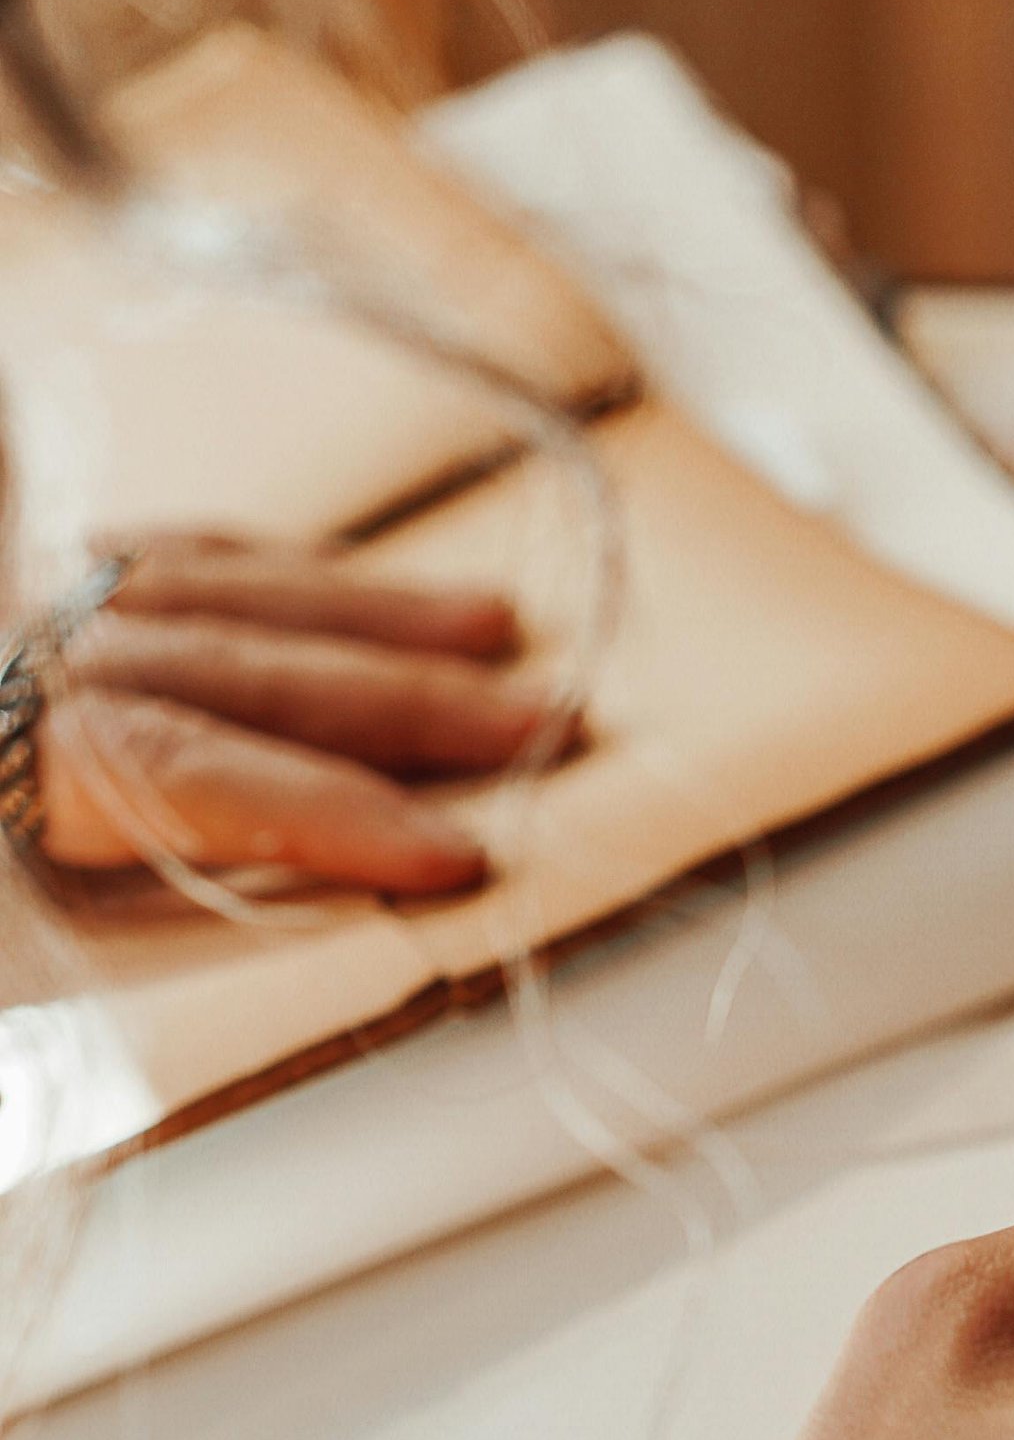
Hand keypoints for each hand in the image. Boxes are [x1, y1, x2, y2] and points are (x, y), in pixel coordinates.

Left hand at [37, 534, 576, 890]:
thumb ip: (125, 867)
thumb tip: (258, 884)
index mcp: (5, 757)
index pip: (185, 774)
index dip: (327, 812)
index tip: (454, 855)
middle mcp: (21, 663)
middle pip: (236, 669)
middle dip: (400, 698)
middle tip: (534, 722)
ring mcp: (25, 612)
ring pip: (220, 592)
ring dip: (369, 614)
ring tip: (490, 622)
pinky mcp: (23, 583)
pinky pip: (164, 555)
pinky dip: (271, 568)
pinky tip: (343, 578)